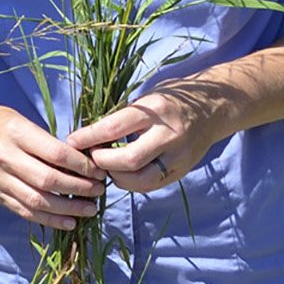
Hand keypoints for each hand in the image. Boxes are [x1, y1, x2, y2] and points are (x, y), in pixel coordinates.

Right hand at [0, 90, 104, 229]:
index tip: (98, 170)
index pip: (55, 153)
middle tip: (99, 190)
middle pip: (48, 180)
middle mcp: (4, 157)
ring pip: (38, 200)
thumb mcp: (24, 121)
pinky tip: (69, 222)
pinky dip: (49, 220)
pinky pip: (25, 211)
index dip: (81, 165)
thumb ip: (49, 143)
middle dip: (79, 188)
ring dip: (68, 208)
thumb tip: (85, 163)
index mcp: (15, 133)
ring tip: (90, 209)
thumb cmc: (2, 123)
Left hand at [68, 80, 226, 191]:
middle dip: (102, 162)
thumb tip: (87, 134)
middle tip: (89, 157)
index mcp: (156, 110)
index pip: (115, 127)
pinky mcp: (181, 172)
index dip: (89, 137)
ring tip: (104, 167)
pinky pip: (151, 185)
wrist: (212, 109)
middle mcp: (169, 135)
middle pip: (129, 160)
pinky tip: (120, 174)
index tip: (71, 141)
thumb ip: (122, 117)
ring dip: (116, 177)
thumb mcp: (146, 98)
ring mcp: (178, 157)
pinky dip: (131, 183)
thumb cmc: (170, 100)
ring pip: (141, 179)